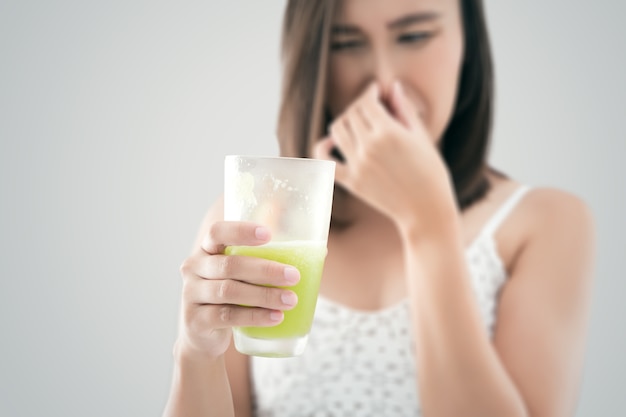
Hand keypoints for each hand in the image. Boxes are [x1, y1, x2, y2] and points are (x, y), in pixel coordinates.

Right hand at [176, 221, 299, 358]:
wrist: (202, 336)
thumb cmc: (229, 296)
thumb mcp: (239, 274)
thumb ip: (264, 258)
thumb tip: (317, 250)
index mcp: (205, 250)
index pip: (217, 232)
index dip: (241, 231)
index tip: (268, 234)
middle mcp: (194, 269)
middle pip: (230, 265)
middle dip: (265, 269)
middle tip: (293, 275)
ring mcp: (191, 295)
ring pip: (229, 291)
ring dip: (264, 295)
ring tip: (290, 300)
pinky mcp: (196, 320)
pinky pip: (227, 316)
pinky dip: (255, 316)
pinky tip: (276, 317)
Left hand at [315, 82, 456, 233]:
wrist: (426, 209)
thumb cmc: (431, 171)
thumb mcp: (421, 136)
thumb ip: (404, 109)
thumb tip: (392, 86)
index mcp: (388, 132)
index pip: (367, 101)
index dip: (370, 91)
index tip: (375, 90)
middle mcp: (369, 147)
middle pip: (352, 113)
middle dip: (361, 105)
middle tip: (371, 107)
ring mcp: (358, 165)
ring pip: (337, 130)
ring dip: (345, 121)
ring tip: (357, 122)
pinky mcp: (351, 182)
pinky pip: (326, 162)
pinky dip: (323, 148)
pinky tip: (332, 142)